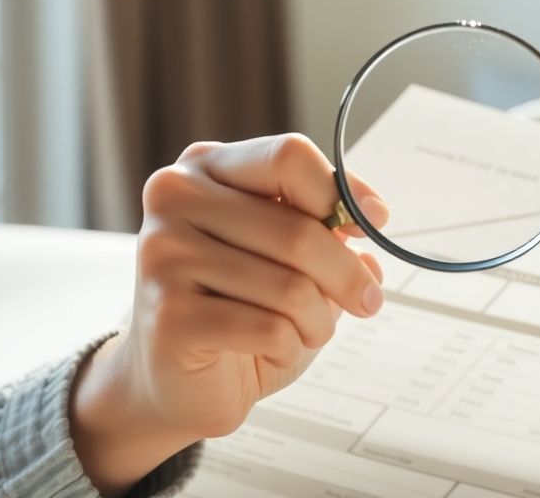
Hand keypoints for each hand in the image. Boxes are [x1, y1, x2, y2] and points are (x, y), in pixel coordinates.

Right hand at [69, 135, 388, 496]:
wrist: (173, 382)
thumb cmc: (238, 311)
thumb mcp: (288, 257)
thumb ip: (325, 228)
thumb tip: (372, 216)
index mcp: (205, 167)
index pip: (288, 157)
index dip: (342, 191)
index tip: (374, 222)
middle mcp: (174, 199)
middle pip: (298, 229)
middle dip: (347, 275)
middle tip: (368, 300)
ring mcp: (164, 255)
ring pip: (291, 286)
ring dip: (320, 319)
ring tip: (308, 331)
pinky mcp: (168, 316)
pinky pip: (270, 328)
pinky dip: (290, 346)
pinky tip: (272, 350)